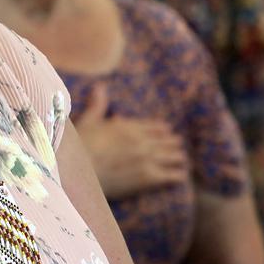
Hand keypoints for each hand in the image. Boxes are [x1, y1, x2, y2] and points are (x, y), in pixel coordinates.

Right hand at [74, 83, 189, 199]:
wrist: (81, 170)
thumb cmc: (80, 146)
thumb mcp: (88, 121)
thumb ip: (97, 105)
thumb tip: (100, 86)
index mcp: (127, 126)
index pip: (150, 126)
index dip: (159, 128)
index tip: (167, 129)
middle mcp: (140, 140)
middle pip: (163, 140)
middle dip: (171, 142)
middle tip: (178, 143)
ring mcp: (147, 158)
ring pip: (170, 156)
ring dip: (177, 157)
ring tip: (183, 159)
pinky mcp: (149, 177)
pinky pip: (170, 175)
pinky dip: (177, 175)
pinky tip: (182, 176)